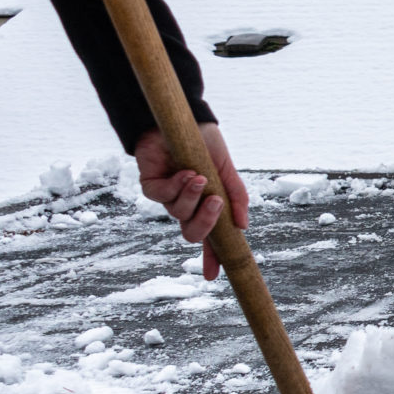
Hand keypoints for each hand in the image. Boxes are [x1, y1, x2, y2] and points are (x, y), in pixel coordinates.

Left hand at [135, 124, 249, 279]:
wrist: (184, 118)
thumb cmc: (205, 144)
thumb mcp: (228, 171)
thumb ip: (237, 197)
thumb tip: (243, 227)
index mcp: (205, 206)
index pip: (209, 238)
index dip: (211, 258)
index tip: (213, 276)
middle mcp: (186, 205)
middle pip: (192, 233)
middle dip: (205, 223)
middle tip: (216, 203)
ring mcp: (167, 196)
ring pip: (178, 214)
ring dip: (191, 198)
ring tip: (199, 177)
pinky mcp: (150, 184)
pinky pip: (161, 196)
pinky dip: (176, 186)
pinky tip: (186, 172)